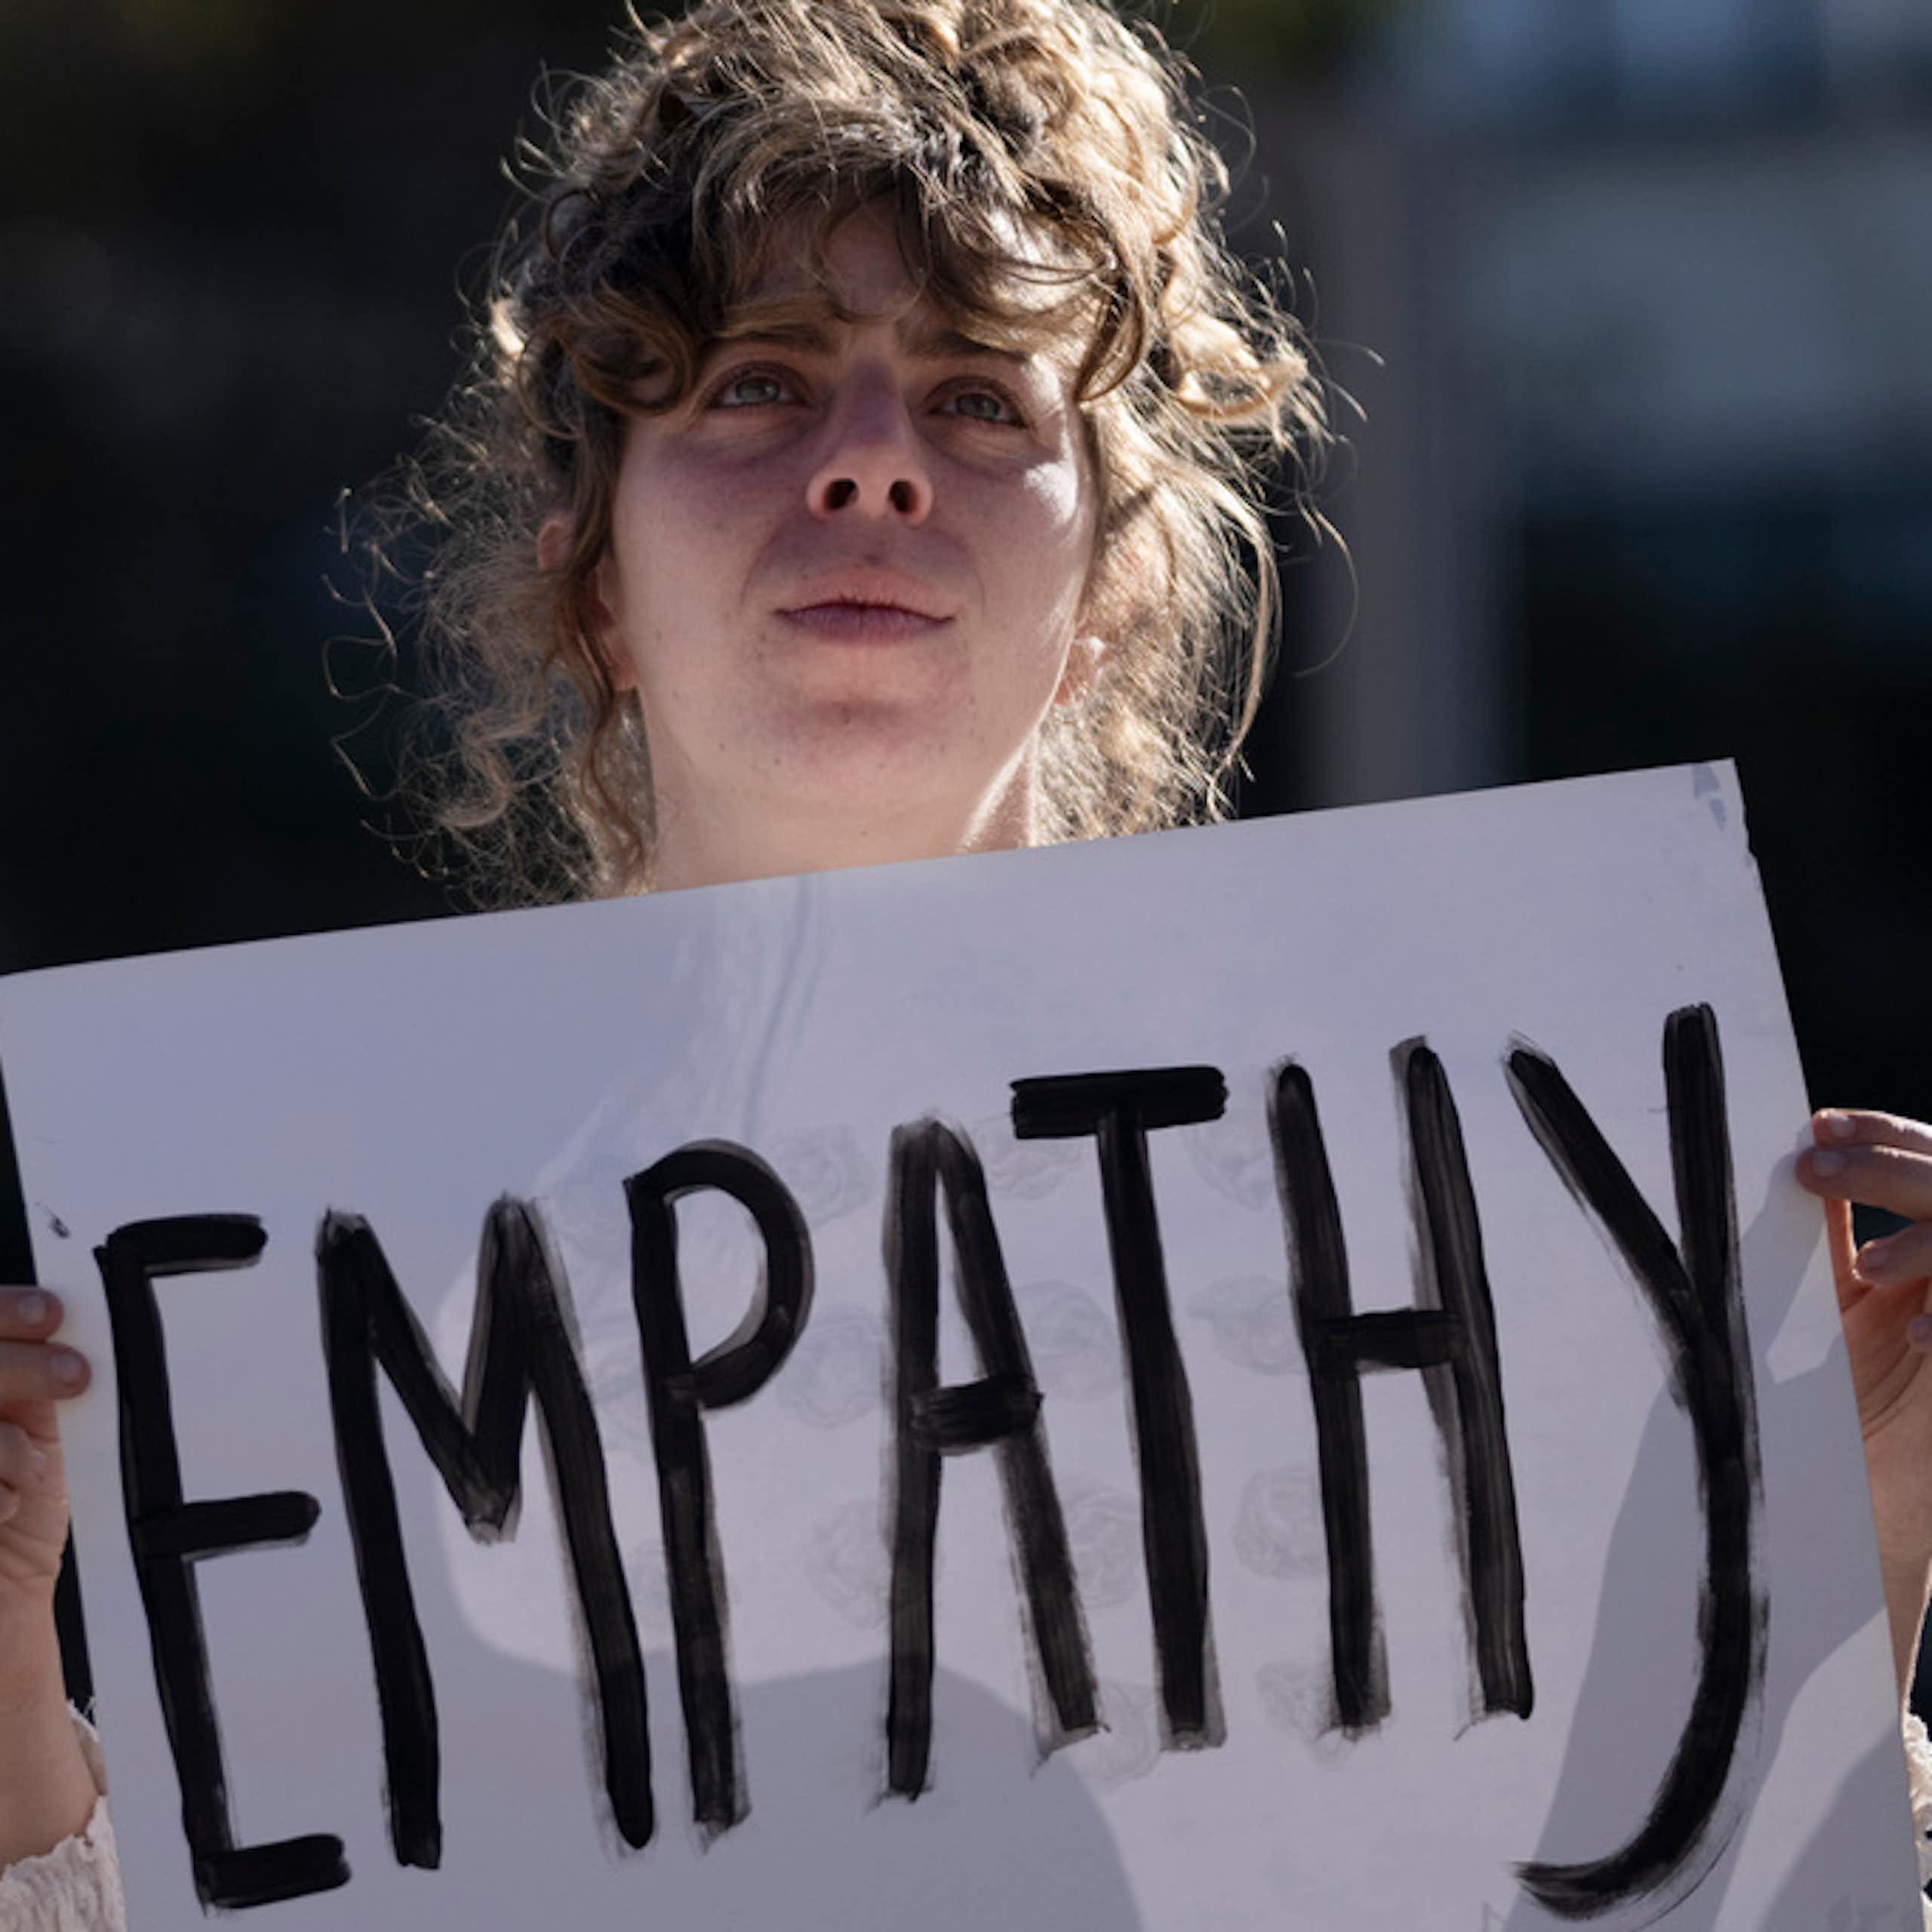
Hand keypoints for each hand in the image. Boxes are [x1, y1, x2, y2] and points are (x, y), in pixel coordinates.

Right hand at [0, 1285, 97, 1871]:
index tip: (55, 1311)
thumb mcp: (32, 1439)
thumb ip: (38, 1387)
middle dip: (18, 1361)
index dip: (4, 1308)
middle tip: (75, 1375)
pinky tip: (4, 1507)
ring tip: (28, 1470)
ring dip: (4, 1438)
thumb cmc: (15, 1515)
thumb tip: (75, 1324)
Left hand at [1796, 1108, 1931, 1690]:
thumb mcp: (1817, 1307)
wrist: (1848, 1526)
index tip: (1819, 1120)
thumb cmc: (1821, 1415)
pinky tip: (1916, 1334)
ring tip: (1868, 1268)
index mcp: (1922, 1260)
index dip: (1886, 1133)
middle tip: (1820, 1166)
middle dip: (1899, 1164)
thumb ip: (1820, 1238)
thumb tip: (1788, 1152)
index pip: (1931, 1161)